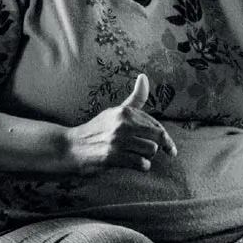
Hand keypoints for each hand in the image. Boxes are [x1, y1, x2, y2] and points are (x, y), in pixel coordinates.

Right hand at [63, 73, 177, 173]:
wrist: (71, 148)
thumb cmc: (97, 130)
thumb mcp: (115, 112)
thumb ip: (135, 99)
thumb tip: (144, 76)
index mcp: (125, 112)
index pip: (156, 126)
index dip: (166, 138)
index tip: (171, 149)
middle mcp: (122, 123)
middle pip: (158, 137)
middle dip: (158, 147)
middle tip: (152, 153)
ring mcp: (117, 140)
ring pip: (151, 150)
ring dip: (147, 157)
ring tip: (137, 156)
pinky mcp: (113, 157)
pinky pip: (141, 163)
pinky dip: (142, 166)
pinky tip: (135, 164)